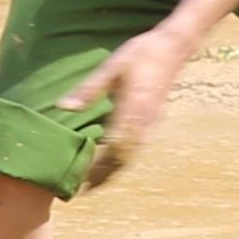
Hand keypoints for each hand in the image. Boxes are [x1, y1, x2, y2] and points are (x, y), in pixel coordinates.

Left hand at [58, 20, 204, 183]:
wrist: (174, 47)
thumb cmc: (141, 54)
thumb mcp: (112, 67)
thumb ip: (89, 89)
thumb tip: (64, 107)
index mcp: (133, 108)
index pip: (114, 146)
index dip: (99, 166)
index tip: (82, 179)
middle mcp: (145, 120)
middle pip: (125, 158)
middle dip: (106, 175)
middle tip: (84, 191)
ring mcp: (152, 122)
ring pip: (133, 155)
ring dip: (115, 170)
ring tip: (95, 184)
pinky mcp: (153, 120)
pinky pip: (138, 147)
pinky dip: (124, 160)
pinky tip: (112, 163)